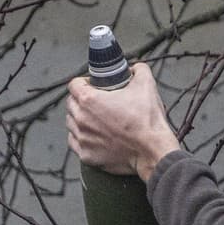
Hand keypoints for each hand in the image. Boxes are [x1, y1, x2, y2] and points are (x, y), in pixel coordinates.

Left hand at [66, 63, 180, 180]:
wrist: (153, 151)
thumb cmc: (147, 121)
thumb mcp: (146, 85)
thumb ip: (139, 69)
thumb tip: (135, 68)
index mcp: (89, 100)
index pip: (74, 85)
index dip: (83, 82)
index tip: (93, 85)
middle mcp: (81, 120)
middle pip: (70, 104)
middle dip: (80, 100)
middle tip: (97, 102)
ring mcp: (82, 139)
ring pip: (71, 123)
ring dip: (80, 119)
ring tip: (95, 119)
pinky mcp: (87, 156)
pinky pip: (75, 143)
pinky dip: (82, 138)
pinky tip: (94, 135)